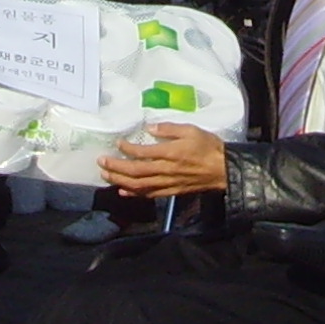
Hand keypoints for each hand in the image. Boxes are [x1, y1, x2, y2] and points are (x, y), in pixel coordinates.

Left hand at [98, 121, 227, 199]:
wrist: (224, 170)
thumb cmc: (209, 147)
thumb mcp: (191, 130)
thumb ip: (169, 129)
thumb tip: (151, 129)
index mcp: (170, 153)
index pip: (142, 153)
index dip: (127, 149)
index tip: (118, 143)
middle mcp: (166, 170)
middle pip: (135, 172)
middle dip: (116, 168)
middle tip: (101, 162)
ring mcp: (167, 183)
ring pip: (139, 185)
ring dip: (120, 181)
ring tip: (106, 176)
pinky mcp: (171, 192)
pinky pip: (149, 194)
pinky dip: (134, 193)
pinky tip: (123, 191)